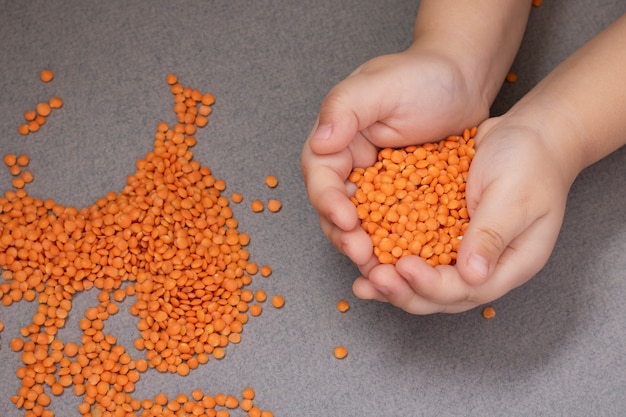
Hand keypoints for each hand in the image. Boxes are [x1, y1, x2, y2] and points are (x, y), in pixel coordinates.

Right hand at [302, 46, 489, 267]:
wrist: (464, 80)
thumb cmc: (424, 75)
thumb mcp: (382, 84)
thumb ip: (346, 107)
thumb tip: (320, 140)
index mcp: (336, 140)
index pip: (321, 176)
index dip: (328, 201)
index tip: (346, 219)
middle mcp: (350, 166)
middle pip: (335, 209)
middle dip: (344, 235)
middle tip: (362, 254)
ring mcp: (377, 186)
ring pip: (362, 225)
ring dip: (367, 249)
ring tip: (381, 270)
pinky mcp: (403, 199)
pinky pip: (394, 227)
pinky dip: (397, 247)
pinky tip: (407, 264)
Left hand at [352, 116, 575, 312]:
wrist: (527, 133)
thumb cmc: (531, 161)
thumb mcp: (514, 197)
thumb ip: (492, 235)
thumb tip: (473, 276)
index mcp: (511, 263)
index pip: (468, 290)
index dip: (433, 285)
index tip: (404, 267)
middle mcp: (485, 264)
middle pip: (442, 296)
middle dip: (406, 291)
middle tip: (373, 280)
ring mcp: (464, 251)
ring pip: (426, 280)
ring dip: (395, 283)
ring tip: (363, 282)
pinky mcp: (445, 233)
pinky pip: (417, 251)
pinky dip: (393, 255)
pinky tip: (369, 254)